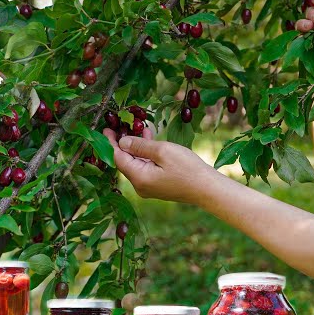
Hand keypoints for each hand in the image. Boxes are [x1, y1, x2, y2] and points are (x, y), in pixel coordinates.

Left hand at [102, 126, 223, 206]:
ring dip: (135, 147)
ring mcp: (149, 187)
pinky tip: (148, 140)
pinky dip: (144, 154)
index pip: (118, 158)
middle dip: (122, 143)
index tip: (106, 128)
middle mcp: (140, 185)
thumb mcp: (163, 151)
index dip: (111, 142)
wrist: (207, 189)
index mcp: (139, 177)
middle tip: (119, 126)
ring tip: (134, 128)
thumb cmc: (188, 168)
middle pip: (125, 161)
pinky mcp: (157, 186)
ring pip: (136, 163)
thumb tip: (122, 142)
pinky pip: (145, 167)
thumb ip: (140, 146)